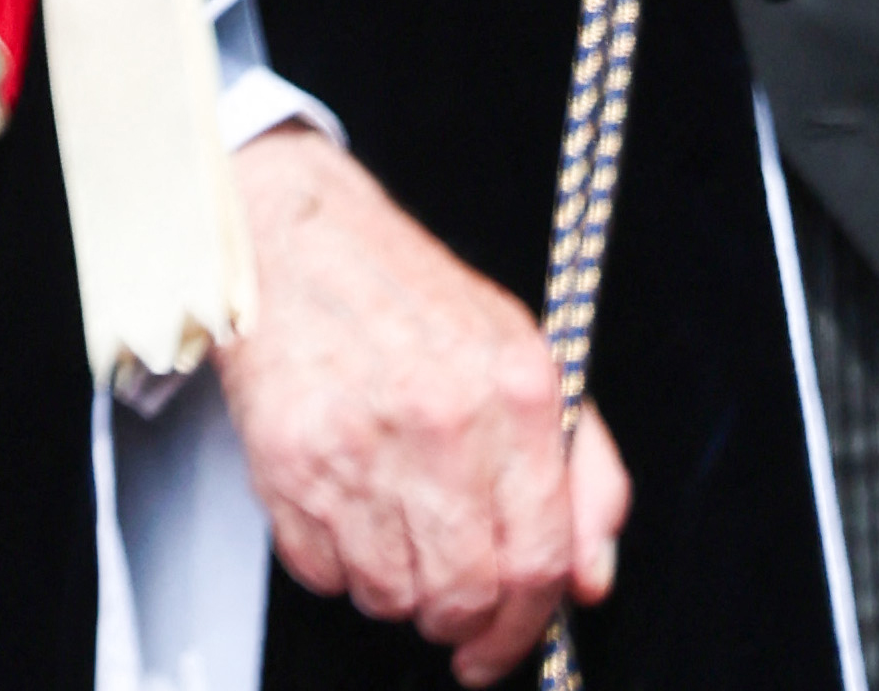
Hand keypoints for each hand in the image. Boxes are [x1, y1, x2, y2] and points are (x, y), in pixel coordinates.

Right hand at [218, 129, 629, 686]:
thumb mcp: (520, 353)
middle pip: (466, 594)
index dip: (527, 624)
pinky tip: (340, 500)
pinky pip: (322, 572)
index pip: (542, 557)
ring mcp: (359, 440)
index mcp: (516, 387)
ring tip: (387, 523)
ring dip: (394, 586)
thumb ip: (581, 470)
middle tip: (446, 600)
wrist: (293, 236)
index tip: (505, 643)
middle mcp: (442, 416)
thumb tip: (590, 577)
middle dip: (459, 619)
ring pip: (392, 596)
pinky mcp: (287, 459)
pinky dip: (334, 560)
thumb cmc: (407, 297)